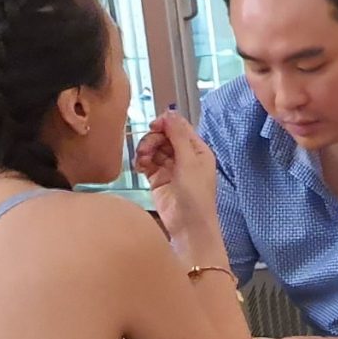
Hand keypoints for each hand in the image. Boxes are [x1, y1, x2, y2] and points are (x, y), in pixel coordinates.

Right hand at [134, 111, 218, 237]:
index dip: (165, 124)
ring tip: (142, 160)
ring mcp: (170, 167)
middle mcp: (185, 156)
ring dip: (145, 150)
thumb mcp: (189, 162)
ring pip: (153, 148)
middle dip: (152, 139)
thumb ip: (179, 136)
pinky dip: (141, 161)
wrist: (188, 226)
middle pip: (163, 136)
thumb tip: (171, 112)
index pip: (179, 128)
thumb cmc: (196, 196)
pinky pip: (146, 162)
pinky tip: (139, 167)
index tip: (154, 126)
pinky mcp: (157, 178)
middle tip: (146, 150)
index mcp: (198, 150)